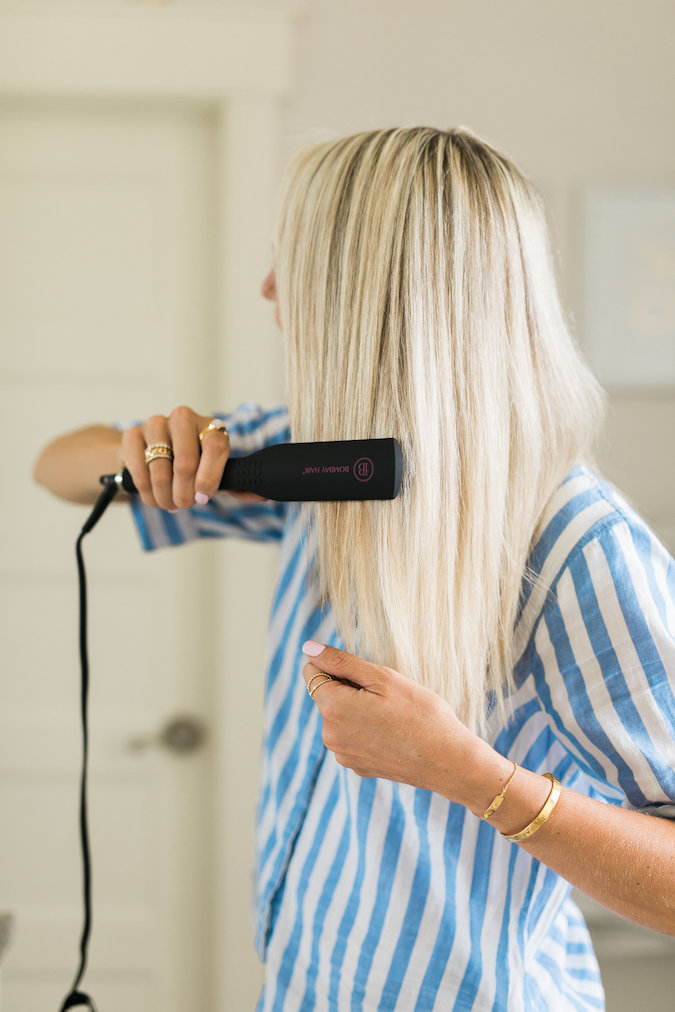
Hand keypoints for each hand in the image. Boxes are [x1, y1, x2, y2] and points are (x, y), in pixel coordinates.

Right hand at [119, 406, 265, 509]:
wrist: (152, 452)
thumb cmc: (192, 464)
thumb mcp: (215, 472)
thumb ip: (237, 483)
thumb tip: (261, 497)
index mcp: (211, 426)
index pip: (216, 446)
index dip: (210, 476)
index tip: (203, 497)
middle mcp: (184, 418)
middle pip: (186, 461)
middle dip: (184, 493)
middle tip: (184, 505)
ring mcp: (156, 423)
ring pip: (160, 468)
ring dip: (164, 495)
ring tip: (169, 504)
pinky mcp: (132, 433)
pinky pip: (138, 468)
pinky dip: (146, 489)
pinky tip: (153, 496)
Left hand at [302, 641, 485, 801]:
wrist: (449, 762)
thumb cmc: (421, 714)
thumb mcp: (383, 678)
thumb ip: (341, 662)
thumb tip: (308, 648)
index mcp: (333, 708)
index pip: (312, 672)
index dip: (337, 667)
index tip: (365, 675)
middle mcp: (330, 735)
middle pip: (327, 695)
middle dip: (349, 689)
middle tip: (386, 696)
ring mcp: (343, 754)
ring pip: (340, 716)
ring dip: (357, 709)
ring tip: (392, 716)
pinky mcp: (356, 766)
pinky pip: (352, 737)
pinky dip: (366, 730)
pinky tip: (393, 733)